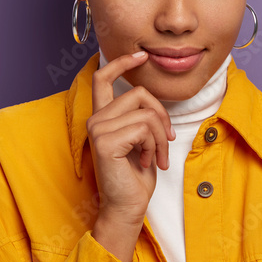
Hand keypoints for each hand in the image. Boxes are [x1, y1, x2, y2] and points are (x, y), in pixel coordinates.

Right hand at [87, 51, 175, 225]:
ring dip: (160, 137)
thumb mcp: (143, 139)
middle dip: (162, 116)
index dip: (121, 62)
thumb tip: (154, 102)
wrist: (128, 205)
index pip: (103, 78)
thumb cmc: (136, 176)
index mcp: (103, 116)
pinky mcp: (105, 141)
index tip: (141, 56)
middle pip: (139, 93)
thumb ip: (142, 116)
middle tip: (166, 141)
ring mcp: (97, 128)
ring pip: (146, 113)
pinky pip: (144, 129)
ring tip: (156, 157)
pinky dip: (154, 147)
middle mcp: (96, 119)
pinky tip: (146, 162)